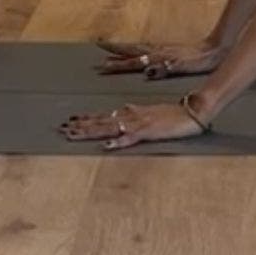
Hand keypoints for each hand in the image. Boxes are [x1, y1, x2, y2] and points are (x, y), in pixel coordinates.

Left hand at [58, 100, 208, 150]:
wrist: (194, 110)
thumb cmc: (174, 113)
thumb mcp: (152, 111)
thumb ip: (137, 110)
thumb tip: (124, 109)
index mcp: (132, 113)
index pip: (104, 116)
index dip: (86, 119)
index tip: (70, 121)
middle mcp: (132, 117)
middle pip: (101, 122)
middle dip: (81, 127)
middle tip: (61, 129)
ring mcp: (139, 124)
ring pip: (110, 128)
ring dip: (91, 131)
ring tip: (74, 133)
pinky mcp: (149, 132)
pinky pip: (131, 138)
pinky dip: (118, 141)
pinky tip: (106, 145)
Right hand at [94, 36, 223, 79]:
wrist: (214, 49)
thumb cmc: (200, 61)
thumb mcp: (183, 65)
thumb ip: (166, 67)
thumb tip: (148, 69)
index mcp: (159, 57)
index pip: (133, 60)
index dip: (118, 62)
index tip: (102, 62)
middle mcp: (158, 51)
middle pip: (132, 51)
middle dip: (115, 51)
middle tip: (99, 49)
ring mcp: (163, 49)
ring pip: (138, 48)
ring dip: (124, 49)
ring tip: (111, 49)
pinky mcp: (169, 49)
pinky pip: (146, 48)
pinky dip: (136, 49)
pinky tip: (137, 51)